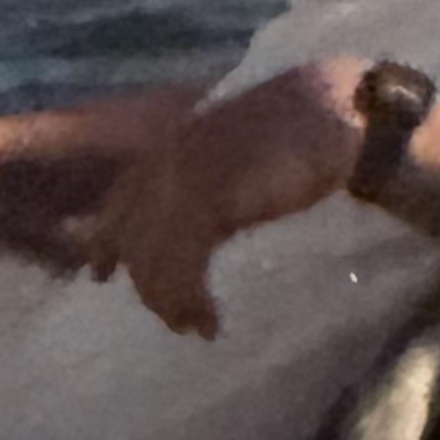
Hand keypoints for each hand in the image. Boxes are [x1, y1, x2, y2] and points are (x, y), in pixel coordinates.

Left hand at [78, 60, 367, 339]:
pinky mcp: (211, 198)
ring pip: (153, 258)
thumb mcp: (237, 155)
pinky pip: (183, 265)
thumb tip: (192, 224)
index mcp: (172, 141)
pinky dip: (191, 301)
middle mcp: (167, 156)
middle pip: (134, 237)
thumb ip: (205, 179)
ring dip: (170, 303)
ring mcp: (186, 175)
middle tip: (175, 320)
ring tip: (195, 328)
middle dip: (148, 286)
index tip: (101, 276)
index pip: (122, 198)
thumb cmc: (300, 132)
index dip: (106, 242)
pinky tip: (209, 322)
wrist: (338, 111)